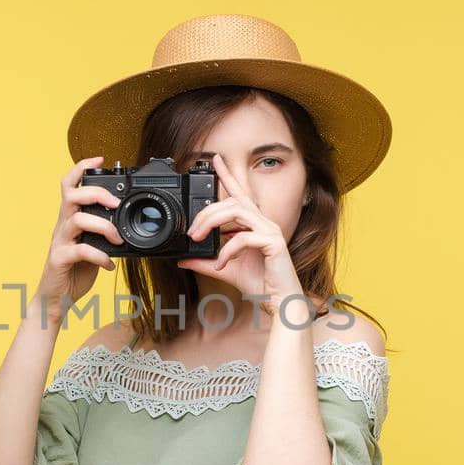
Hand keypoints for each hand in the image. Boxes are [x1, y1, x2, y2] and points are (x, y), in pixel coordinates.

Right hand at [32, 155, 123, 322]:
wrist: (56, 299)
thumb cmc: (74, 271)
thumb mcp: (92, 246)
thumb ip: (102, 233)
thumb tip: (125, 224)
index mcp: (69, 219)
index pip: (69, 185)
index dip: (81, 168)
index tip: (100, 159)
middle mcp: (62, 226)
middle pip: (72, 195)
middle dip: (96, 193)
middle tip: (116, 204)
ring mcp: (59, 242)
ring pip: (77, 220)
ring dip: (104, 226)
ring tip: (118, 239)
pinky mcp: (59, 260)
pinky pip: (80, 251)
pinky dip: (100, 256)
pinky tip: (110, 264)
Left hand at [177, 153, 305, 319]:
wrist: (280, 304)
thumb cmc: (260, 285)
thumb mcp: (225, 271)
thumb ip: (205, 263)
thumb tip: (183, 259)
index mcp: (255, 224)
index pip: (239, 193)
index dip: (227, 175)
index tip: (214, 160)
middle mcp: (264, 223)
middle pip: (231, 201)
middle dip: (206, 211)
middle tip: (191, 231)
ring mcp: (270, 231)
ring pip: (236, 211)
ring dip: (212, 223)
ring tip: (198, 239)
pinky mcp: (273, 243)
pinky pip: (243, 238)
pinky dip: (226, 251)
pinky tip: (220, 264)